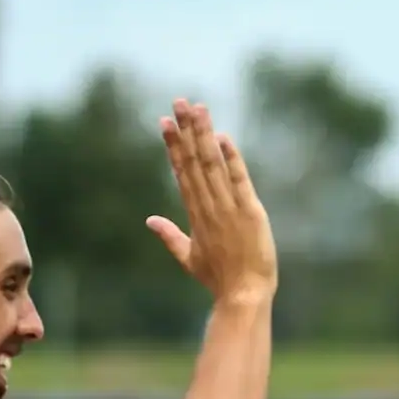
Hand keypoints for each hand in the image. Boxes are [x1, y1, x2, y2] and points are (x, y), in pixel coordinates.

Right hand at [146, 100, 277, 303]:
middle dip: (185, 130)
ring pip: (212, 165)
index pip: (182, 172)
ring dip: (204, 135)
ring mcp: (228, 208)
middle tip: (178, 102)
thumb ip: (169, 236)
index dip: (174, 146)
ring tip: (197, 108)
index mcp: (195, 215)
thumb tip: (149, 220)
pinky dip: (231, 159)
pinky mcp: (249, 212)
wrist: (243, 296)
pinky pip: (238, 180)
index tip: (165, 121)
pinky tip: (222, 137)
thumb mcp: (189, 259)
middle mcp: (208, 207)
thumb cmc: (219, 280)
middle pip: (194, 162)